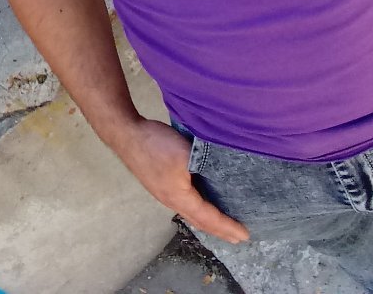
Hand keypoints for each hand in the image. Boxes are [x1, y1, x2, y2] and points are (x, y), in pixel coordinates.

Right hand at [113, 118, 249, 243]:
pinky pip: (184, 204)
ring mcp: (163, 193)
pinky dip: (198, 209)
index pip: (209, 217)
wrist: (126, 134)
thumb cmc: (155, 145)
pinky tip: (199, 201)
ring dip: (208, 221)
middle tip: (237, 238)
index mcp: (179, 197)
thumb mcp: (185, 152)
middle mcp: (171, 201)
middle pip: (199, 221)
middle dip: (219, 230)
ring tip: (221, 225)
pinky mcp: (159, 184)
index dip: (227, 226)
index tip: (245, 235)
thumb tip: (222, 172)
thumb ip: (204, 163)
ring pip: (191, 213)